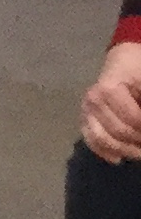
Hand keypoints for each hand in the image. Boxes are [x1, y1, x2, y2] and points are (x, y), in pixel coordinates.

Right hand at [87, 38, 140, 163]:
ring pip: (103, 140)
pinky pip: (91, 141)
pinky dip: (105, 152)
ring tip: (139, 154)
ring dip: (124, 151)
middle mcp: (92, 102)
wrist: (122, 60)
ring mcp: (85, 111)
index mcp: (108, 90)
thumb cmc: (137, 68)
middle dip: (137, 143)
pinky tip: (119, 158)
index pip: (133, 119)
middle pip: (118, 132)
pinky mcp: (83, 120)